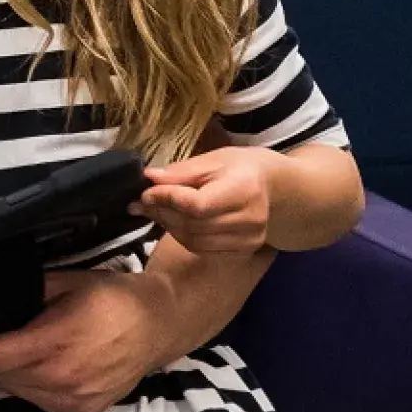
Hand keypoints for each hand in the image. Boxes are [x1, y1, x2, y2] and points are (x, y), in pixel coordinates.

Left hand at [0, 269, 175, 411]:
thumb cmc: (109, 297)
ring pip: (13, 390)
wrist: (157, 326)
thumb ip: (14, 298)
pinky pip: (34, 401)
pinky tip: (28, 364)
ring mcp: (72, 402)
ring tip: (0, 345)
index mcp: (55, 344)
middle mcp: (62, 380)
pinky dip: (23, 384)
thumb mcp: (59, 283)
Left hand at [137, 147, 274, 253]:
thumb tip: (150, 178)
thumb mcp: (211, 160)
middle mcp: (250, 220)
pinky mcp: (242, 252)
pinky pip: (201, 250)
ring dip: (167, 225)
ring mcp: (248, 240)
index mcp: (245, 190)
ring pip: (193, 240)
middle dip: (161, 212)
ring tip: (154, 210)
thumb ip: (180, 172)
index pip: (197, 204)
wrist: (270, 187)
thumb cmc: (238, 168)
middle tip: (140, 202)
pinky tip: (173, 222)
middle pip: (193, 224)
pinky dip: (181, 237)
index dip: (167, 199)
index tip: (146, 192)